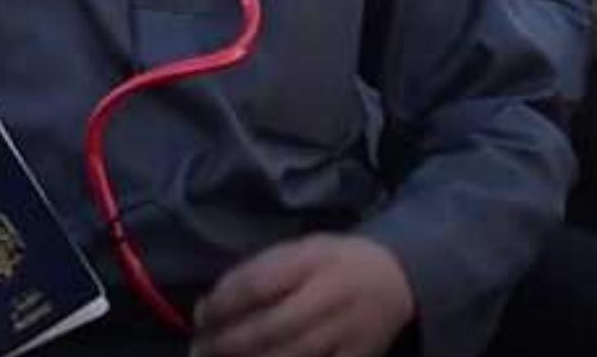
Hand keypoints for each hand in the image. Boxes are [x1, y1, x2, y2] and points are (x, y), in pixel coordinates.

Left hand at [190, 234, 415, 356]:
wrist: (396, 280)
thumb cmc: (335, 263)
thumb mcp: (300, 250)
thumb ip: (256, 273)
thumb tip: (208, 308)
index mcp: (314, 261)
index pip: (259, 284)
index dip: (223, 304)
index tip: (200, 316)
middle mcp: (331, 297)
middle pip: (271, 327)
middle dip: (228, 343)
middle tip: (199, 350)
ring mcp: (347, 332)